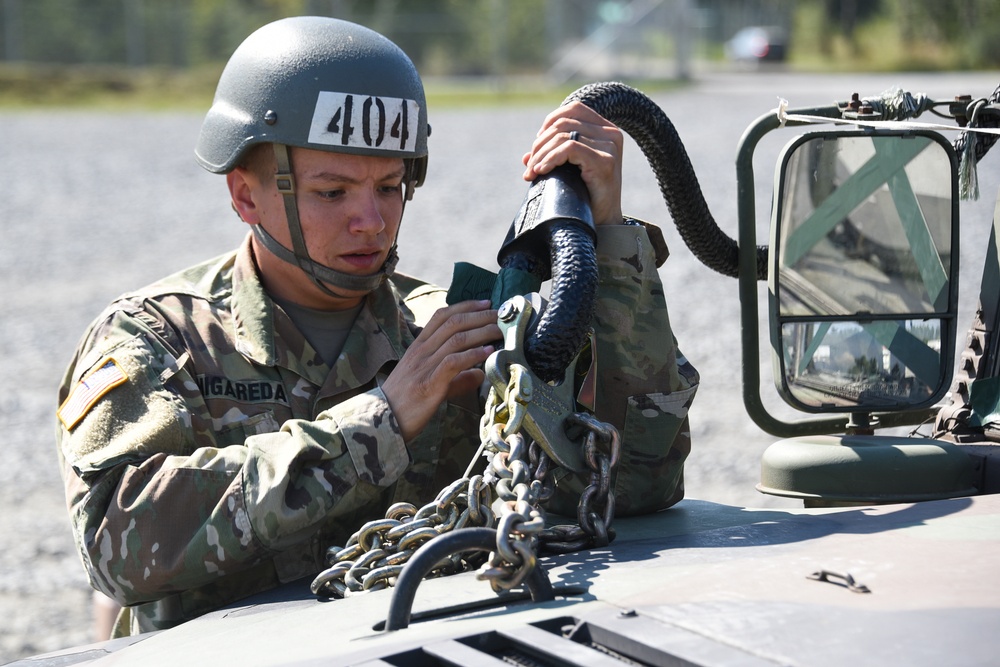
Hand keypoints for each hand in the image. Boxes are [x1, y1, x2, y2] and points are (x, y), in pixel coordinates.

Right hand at [381, 300, 499, 441]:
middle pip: (453, 323)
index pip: (441, 316)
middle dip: (479, 316)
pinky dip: (472, 355)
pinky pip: (453, 362)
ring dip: (481, 332)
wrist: (383, 421)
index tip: (485, 303)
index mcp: (418, 347)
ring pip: (456, 339)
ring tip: (499, 331)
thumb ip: (456, 377)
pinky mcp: (429, 383)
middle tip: (500, 315)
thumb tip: (480, 374)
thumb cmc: (405, 402)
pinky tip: (487, 352)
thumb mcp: (430, 382)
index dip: (465, 306)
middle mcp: (421, 351)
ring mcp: (424, 366)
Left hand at [521, 101, 623, 226]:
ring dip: (541, 155)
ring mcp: (609, 146)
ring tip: (532, 173)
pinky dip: (550, 159)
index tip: (537, 145)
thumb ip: (552, 156)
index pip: (573, 109)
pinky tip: (542, 171)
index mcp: (606, 129)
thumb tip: (526, 157)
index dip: (549, 122)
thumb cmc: (587, 195)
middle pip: (563, 123)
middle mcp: (611, 134)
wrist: (604, 221)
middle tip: (530, 166)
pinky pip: (569, 148)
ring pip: (563, 136)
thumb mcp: (569, 169)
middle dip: (539, 144)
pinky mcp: (605, 161)